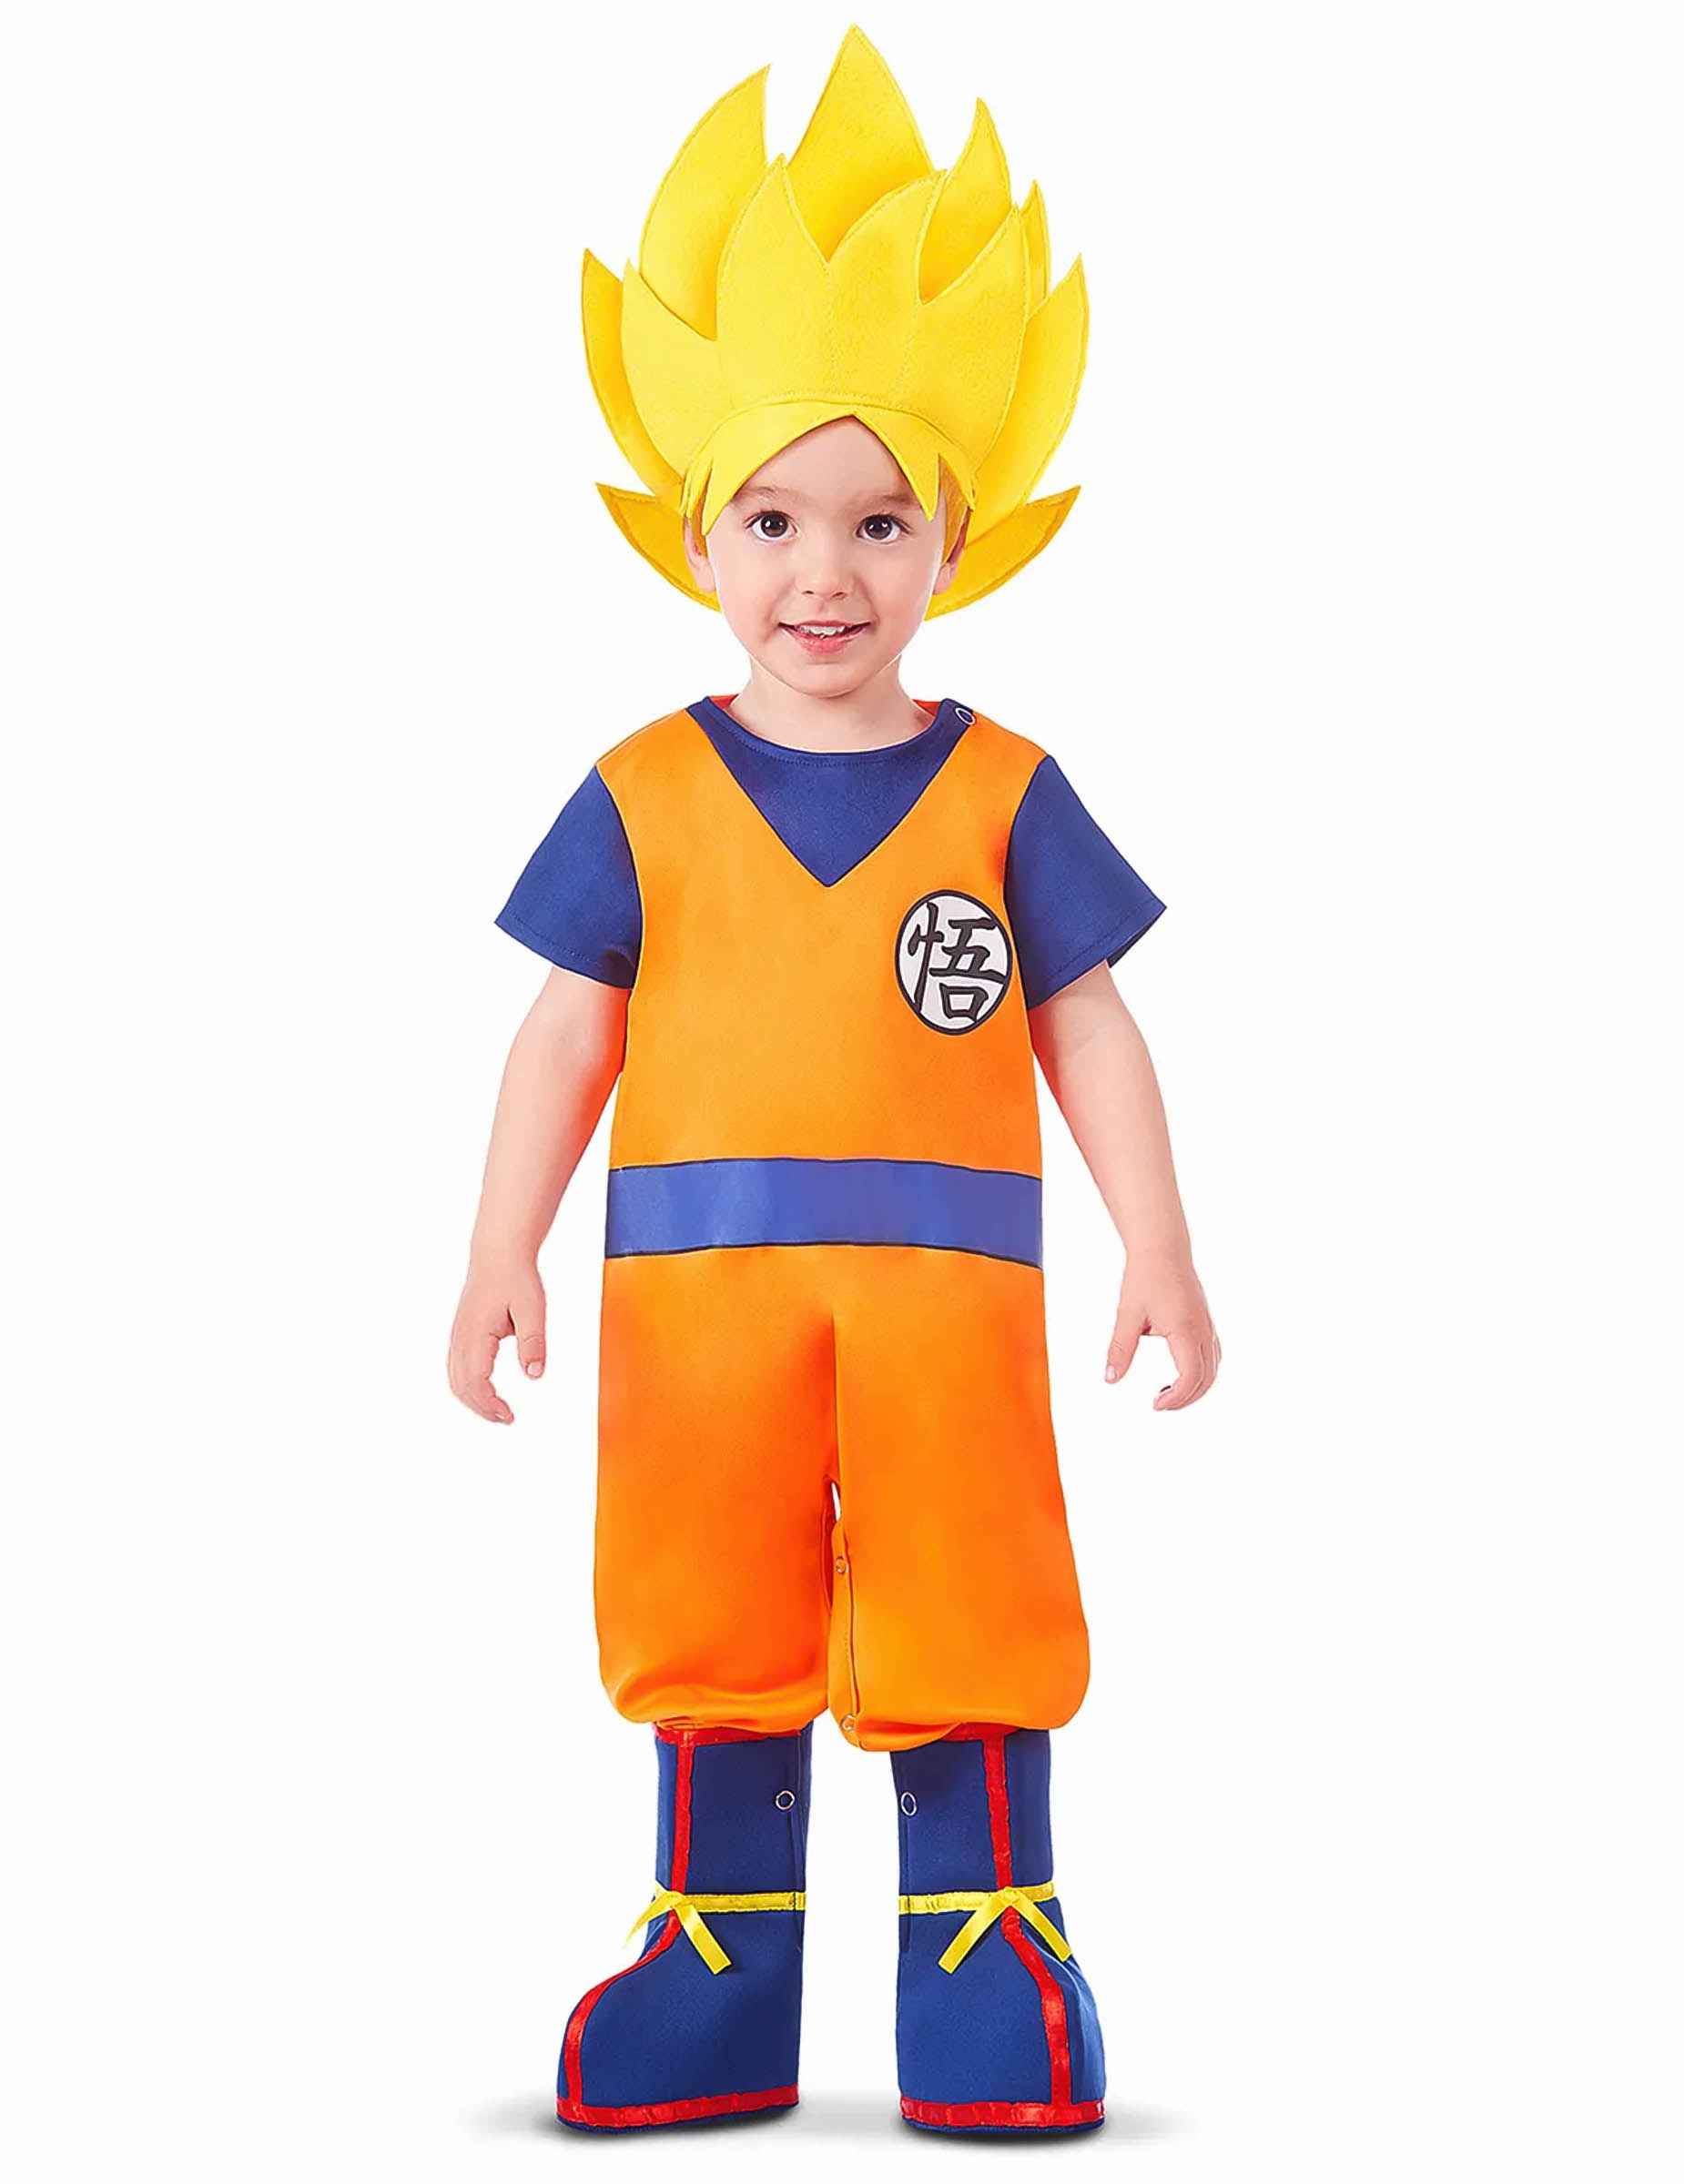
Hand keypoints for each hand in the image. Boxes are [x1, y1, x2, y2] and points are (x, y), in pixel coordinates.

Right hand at [448, 1255, 546, 1423]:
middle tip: (507, 1419)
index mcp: (475, 1335)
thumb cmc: (516, 1277)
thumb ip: (533, 1343)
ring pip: (455, 1379)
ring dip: (473, 1400)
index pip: (476, 1382)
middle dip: (482, 1409)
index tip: (510, 1416)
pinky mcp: (460, 1333)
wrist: (498, 1253)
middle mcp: (460, 1338)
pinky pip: (456, 1368)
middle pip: (461, 1387)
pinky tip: (485, 1389)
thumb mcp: (533, 1310)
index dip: (490, 1405)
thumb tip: (535, 1375)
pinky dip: (468, 1386)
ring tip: (498, 1410)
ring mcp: (457, 1335)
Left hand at [1105, 1250, 1219, 1410]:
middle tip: (1160, 1405)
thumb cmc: (1145, 1277)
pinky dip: (1202, 1372)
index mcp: (1185, 1330)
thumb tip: (1110, 1378)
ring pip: (1213, 1368)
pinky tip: (1181, 1373)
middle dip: (1186, 1398)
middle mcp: (1202, 1330)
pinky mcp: (1206, 1322)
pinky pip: (1213, 1355)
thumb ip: (1120, 1349)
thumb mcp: (1128, 1315)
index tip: (1156, 1404)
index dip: (1176, 1398)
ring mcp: (1207, 1326)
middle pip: (1206, 1378)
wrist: (1163, 1248)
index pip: (1190, 1377)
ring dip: (1196, 1387)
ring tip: (1169, 1393)